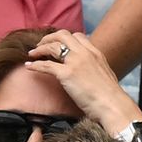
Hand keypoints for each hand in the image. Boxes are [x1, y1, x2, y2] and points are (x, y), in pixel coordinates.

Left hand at [25, 30, 141, 134]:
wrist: (113, 106)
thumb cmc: (111, 98)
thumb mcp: (105, 76)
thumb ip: (96, 70)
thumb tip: (90, 76)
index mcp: (95, 53)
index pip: (78, 36)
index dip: (64, 38)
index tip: (57, 44)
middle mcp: (85, 53)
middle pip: (63, 35)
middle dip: (49, 38)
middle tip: (41, 45)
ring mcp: (76, 62)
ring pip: (52, 46)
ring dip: (40, 49)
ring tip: (32, 54)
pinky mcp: (67, 74)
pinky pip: (46, 65)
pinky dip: (35, 65)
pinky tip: (29, 66)